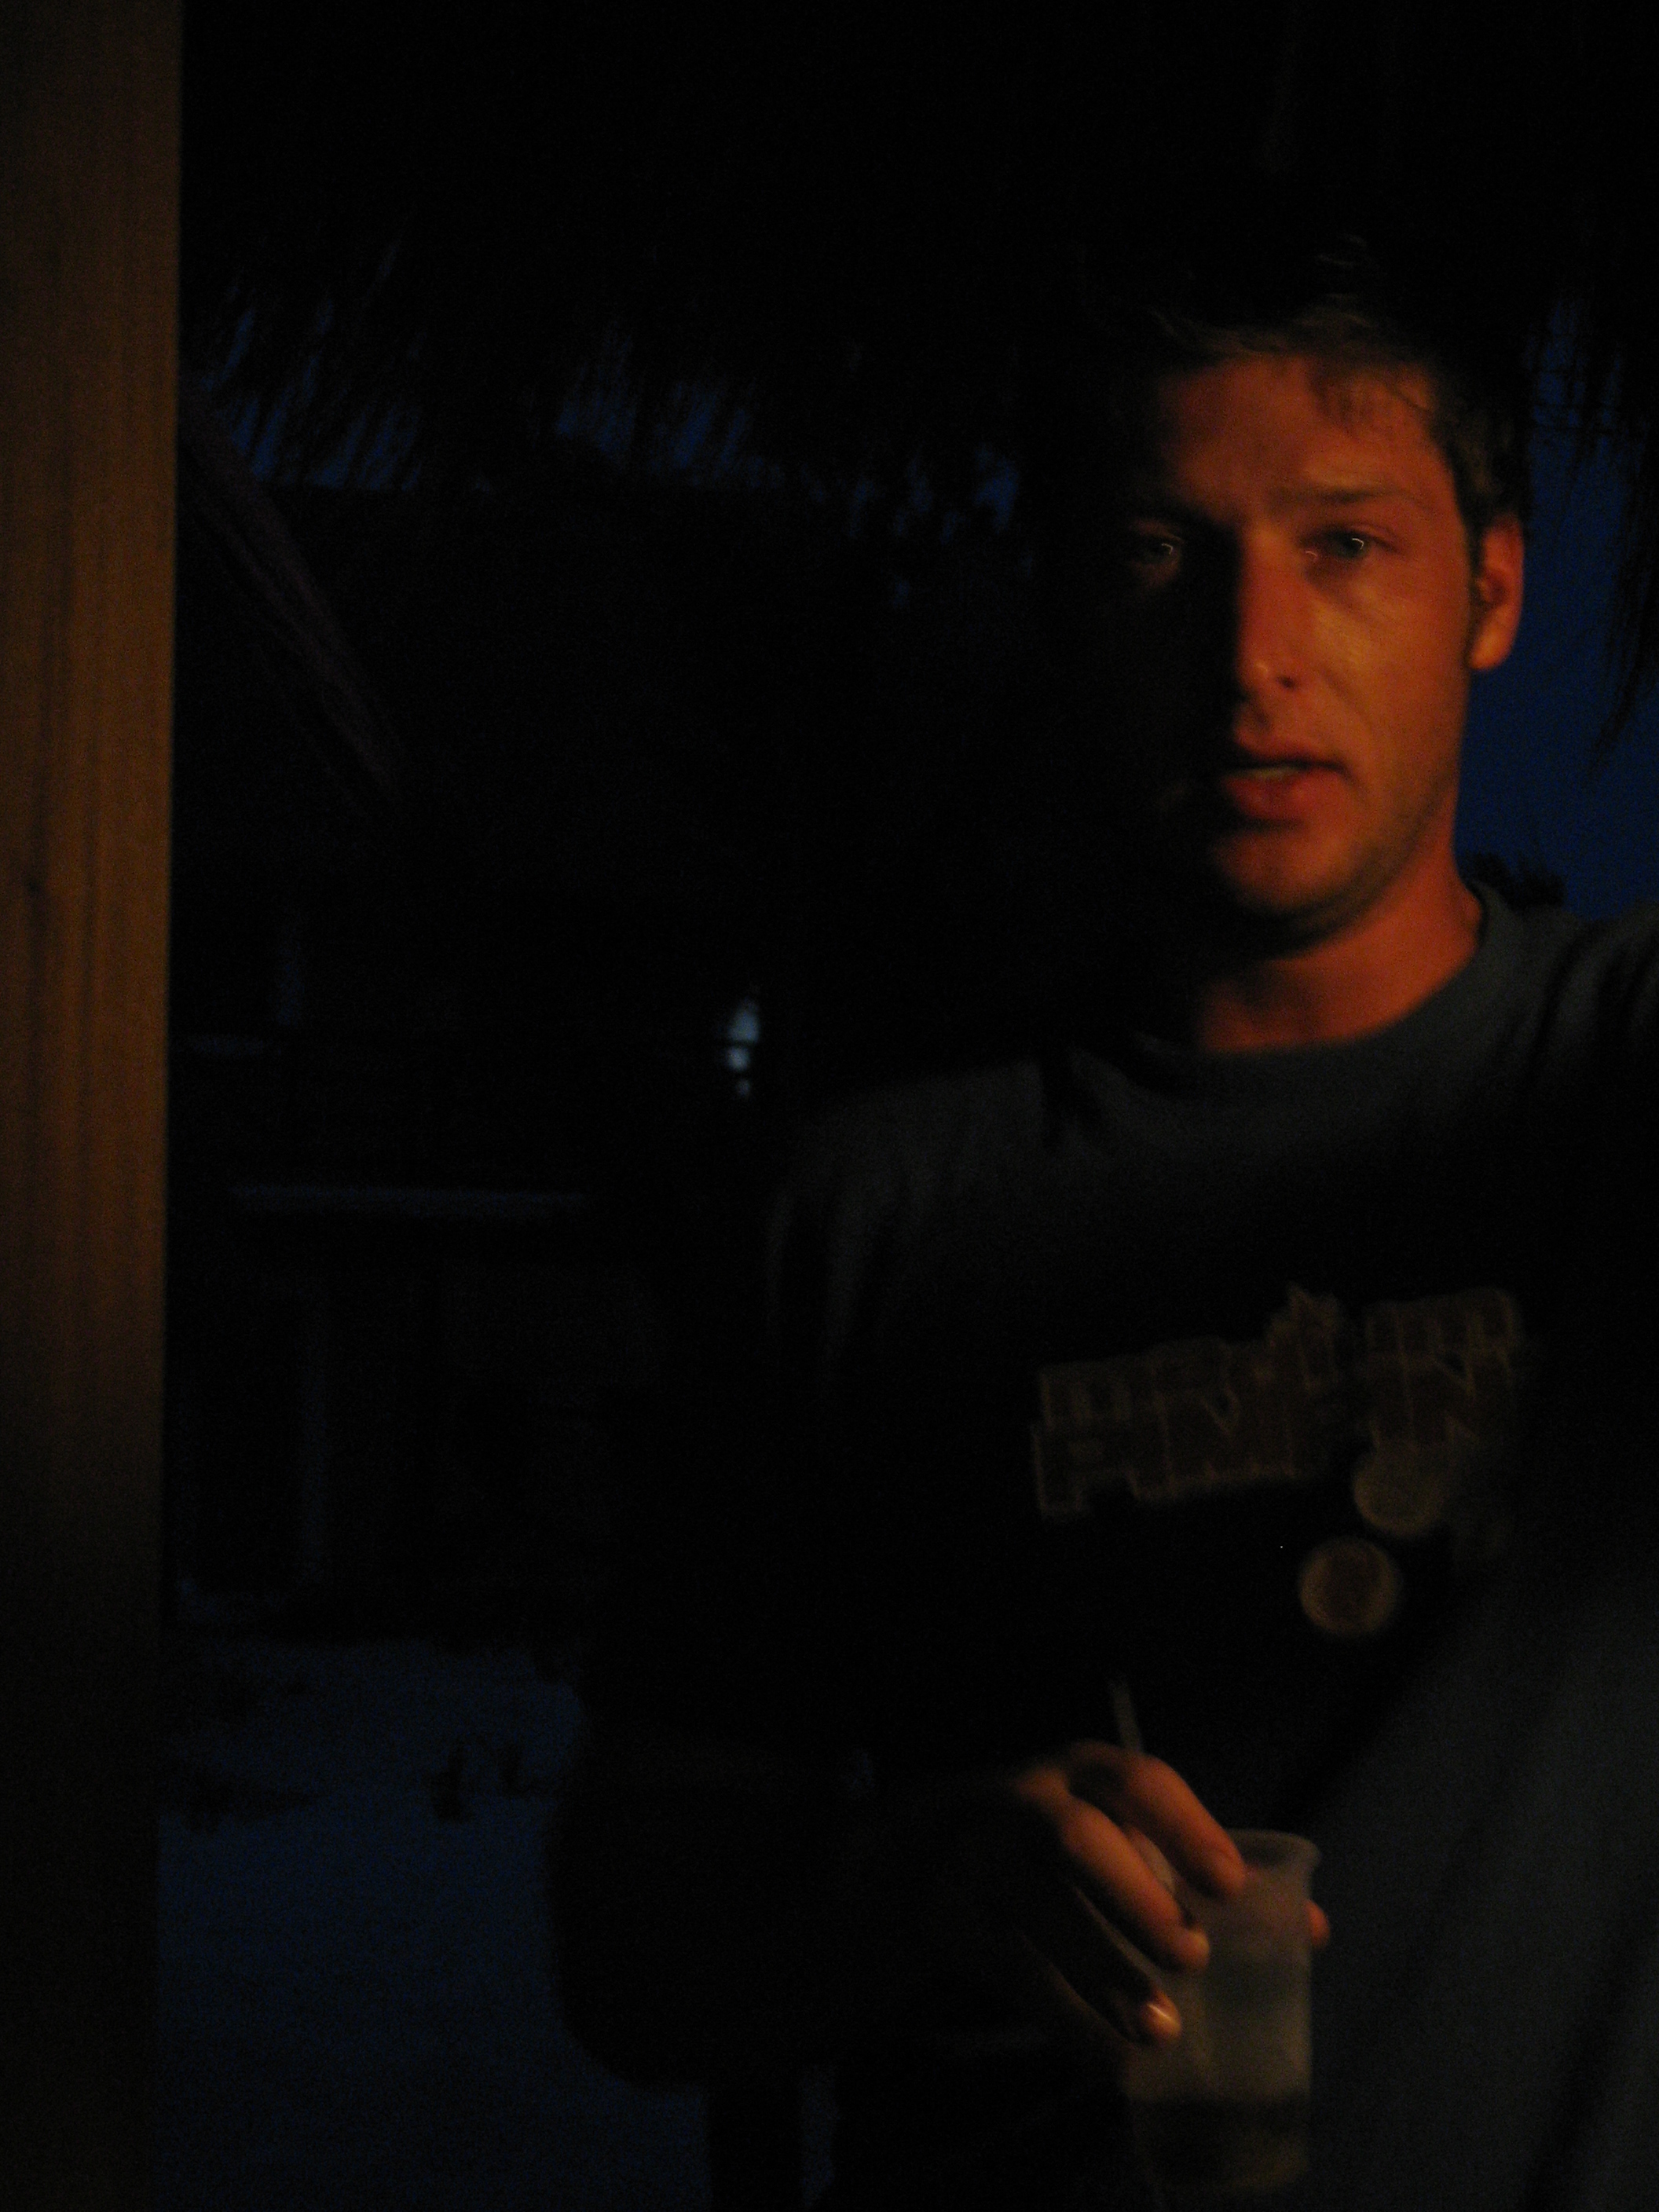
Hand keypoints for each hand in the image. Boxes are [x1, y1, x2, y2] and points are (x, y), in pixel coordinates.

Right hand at [861, 1743, 1326, 2087]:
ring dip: (1101, 1967)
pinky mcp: (946, 1914)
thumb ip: (1201, 1875)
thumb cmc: (1051, 1848)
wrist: (919, 1856)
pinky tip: (1112, 2066)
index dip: (1186, 1828)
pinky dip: (1065, 2020)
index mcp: (1080, 1773)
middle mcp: (1023, 1800)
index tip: (1230, 1885)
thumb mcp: (1117, 1838)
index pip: (1137, 1782)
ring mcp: (976, 1854)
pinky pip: (1009, 1969)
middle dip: (1135, 1895)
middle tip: (1192, 1957)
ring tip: (1161, 2030)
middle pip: (1075, 1837)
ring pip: (1036, 1905)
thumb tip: (1310, 1929)